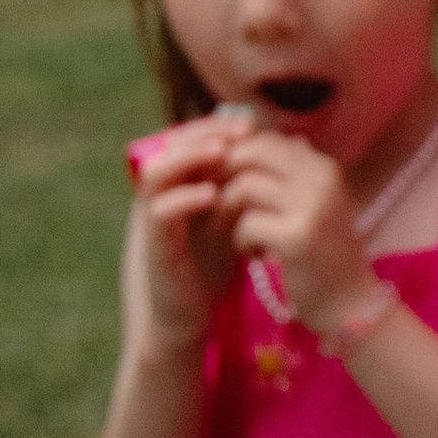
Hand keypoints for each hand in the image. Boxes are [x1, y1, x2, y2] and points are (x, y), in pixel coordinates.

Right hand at [128, 116, 249, 348]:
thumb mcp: (233, 217)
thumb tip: (286, 147)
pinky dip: (183, 198)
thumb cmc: (213, 263)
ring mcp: (152, 218)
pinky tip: (212, 194)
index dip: (215, 127)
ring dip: (189, 157)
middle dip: (204, 133)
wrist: (190, 313)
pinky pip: (158, 212)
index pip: (188, 140)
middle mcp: (159, 196)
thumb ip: (247, 185)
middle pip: (169, 146)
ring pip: (156, 173)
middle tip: (240, 130)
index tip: (250, 124)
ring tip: (222, 151)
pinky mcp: (152, 244)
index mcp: (177, 185)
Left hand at [217, 125, 377, 331]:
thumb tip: (251, 139)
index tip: (220, 181)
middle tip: (212, 201)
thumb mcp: (312, 204)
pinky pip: (247, 224)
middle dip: (223, 175)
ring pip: (244, 187)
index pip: (266, 140)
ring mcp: (313, 207)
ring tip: (241, 235)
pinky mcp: (298, 237)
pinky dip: (241, 241)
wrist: (351, 304)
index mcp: (323, 168)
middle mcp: (322, 179)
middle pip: (252, 154)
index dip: (235, 156)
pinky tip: (254, 256)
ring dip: (230, 212)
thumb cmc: (325, 255)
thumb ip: (287, 173)